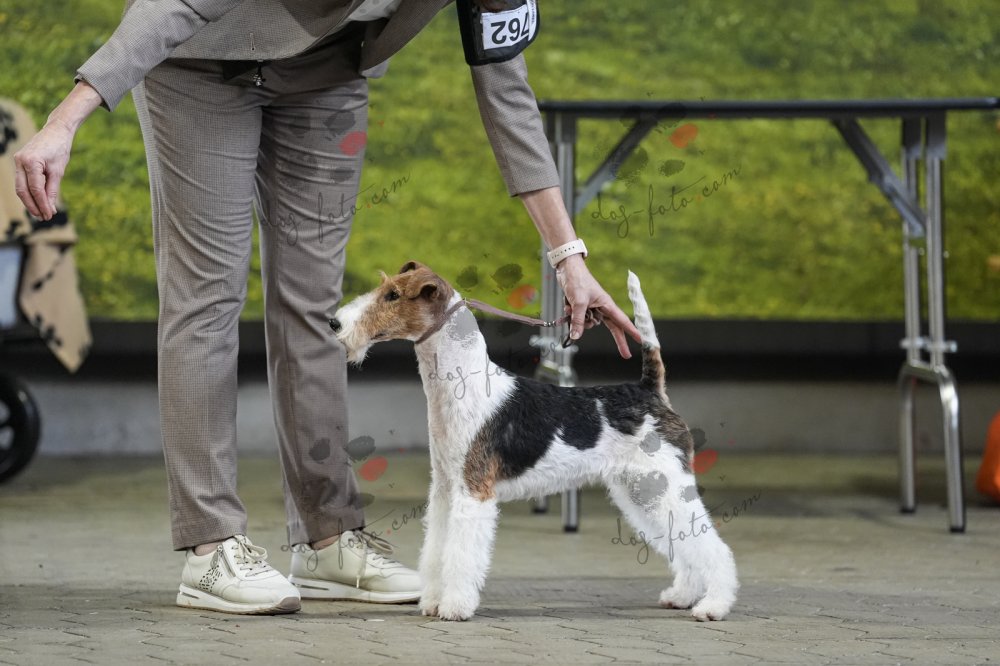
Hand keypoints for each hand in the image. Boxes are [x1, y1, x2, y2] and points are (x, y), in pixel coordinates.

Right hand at [13, 81, 102, 219]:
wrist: (56, 131)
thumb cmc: (60, 149)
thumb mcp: (58, 171)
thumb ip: (52, 190)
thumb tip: (50, 208)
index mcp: (31, 161)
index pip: (36, 189)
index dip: (42, 204)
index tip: (49, 215)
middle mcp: (20, 161)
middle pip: (23, 190)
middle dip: (33, 206)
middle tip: (43, 218)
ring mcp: (17, 161)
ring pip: (20, 187)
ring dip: (29, 201)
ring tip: (40, 213)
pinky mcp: (19, 162)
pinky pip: (22, 181)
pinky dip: (29, 192)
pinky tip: (37, 201)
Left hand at [556, 254, 641, 358]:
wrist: (567, 269)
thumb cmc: (578, 281)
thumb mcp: (578, 302)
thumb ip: (577, 320)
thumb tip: (576, 337)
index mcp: (607, 304)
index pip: (622, 320)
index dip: (631, 331)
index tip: (641, 340)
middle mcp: (602, 307)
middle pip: (612, 327)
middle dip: (618, 340)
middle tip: (626, 355)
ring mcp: (592, 308)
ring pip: (590, 324)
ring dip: (579, 320)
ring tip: (571, 307)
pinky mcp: (582, 308)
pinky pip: (579, 319)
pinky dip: (572, 316)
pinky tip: (567, 305)